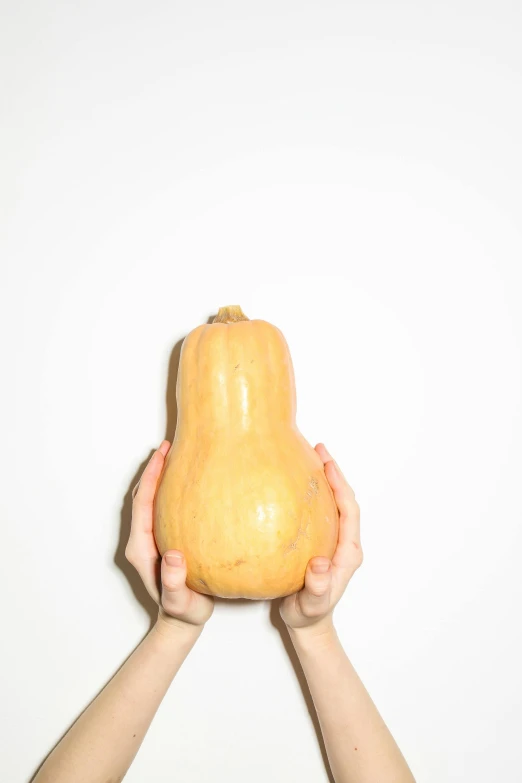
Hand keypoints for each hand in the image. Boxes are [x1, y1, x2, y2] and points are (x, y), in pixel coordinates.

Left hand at [125, 440, 213, 630]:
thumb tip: (173, 556)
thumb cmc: (183, 612)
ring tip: (177, 454)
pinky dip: (171, 489)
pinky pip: (164, 507)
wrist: (182, 620)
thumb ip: (174, 582)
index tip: (162, 454)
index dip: (151, 477)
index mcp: (141, 548)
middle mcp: (142, 539)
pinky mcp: (164, 538)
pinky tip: (189, 480)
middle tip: (170, 445)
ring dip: (161, 476)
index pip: (143, 503)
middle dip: (154, 469)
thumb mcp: (180, 602)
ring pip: (152, 499)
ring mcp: (152, 538)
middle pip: (144, 495)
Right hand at [279, 443, 361, 631]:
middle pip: (343, 499)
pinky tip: (295, 483)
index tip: (326, 463)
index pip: (349, 510)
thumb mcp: (311, 605)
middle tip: (317, 448)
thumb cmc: (309, 614)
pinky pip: (319, 511)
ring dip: (324, 480)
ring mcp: (333, 541)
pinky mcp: (320, 542)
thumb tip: (319, 564)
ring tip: (308, 457)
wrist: (307, 625)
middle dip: (333, 473)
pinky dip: (312, 493)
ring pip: (332, 503)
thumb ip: (317, 588)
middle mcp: (344, 542)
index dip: (340, 484)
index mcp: (348, 552)